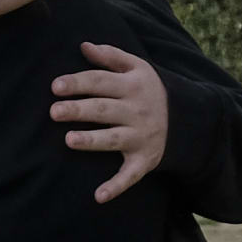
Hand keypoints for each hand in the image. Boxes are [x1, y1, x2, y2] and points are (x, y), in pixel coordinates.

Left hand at [51, 43, 166, 202]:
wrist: (187, 117)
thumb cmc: (149, 90)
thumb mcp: (137, 68)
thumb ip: (111, 57)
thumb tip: (84, 45)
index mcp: (133, 86)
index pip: (101, 82)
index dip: (78, 83)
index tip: (56, 86)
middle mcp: (137, 111)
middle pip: (103, 110)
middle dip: (79, 110)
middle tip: (53, 112)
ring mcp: (141, 137)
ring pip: (113, 140)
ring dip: (92, 141)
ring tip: (69, 140)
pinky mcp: (144, 160)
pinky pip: (130, 175)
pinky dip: (116, 186)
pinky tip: (98, 196)